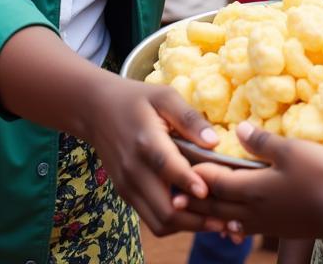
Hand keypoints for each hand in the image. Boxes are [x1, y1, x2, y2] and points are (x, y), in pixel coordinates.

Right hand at [79, 73, 220, 235]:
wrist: (96, 110)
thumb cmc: (137, 99)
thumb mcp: (165, 97)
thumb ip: (189, 118)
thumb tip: (215, 141)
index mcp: (146, 142)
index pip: (168, 168)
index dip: (190, 182)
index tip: (210, 191)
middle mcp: (134, 170)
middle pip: (165, 210)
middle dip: (197, 217)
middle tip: (226, 218)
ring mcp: (128, 186)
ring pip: (159, 222)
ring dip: (187, 225)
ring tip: (215, 220)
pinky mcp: (126, 194)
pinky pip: (151, 219)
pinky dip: (174, 221)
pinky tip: (195, 212)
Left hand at [186, 122, 322, 240]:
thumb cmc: (318, 175)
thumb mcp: (290, 150)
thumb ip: (261, 142)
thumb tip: (236, 130)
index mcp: (252, 188)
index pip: (215, 182)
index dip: (198, 174)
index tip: (182, 166)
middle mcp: (252, 208)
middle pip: (216, 205)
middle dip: (195, 200)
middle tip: (174, 198)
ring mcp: (265, 222)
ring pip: (228, 219)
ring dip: (209, 215)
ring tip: (197, 213)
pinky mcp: (277, 228)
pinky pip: (246, 228)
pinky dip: (233, 225)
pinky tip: (235, 225)